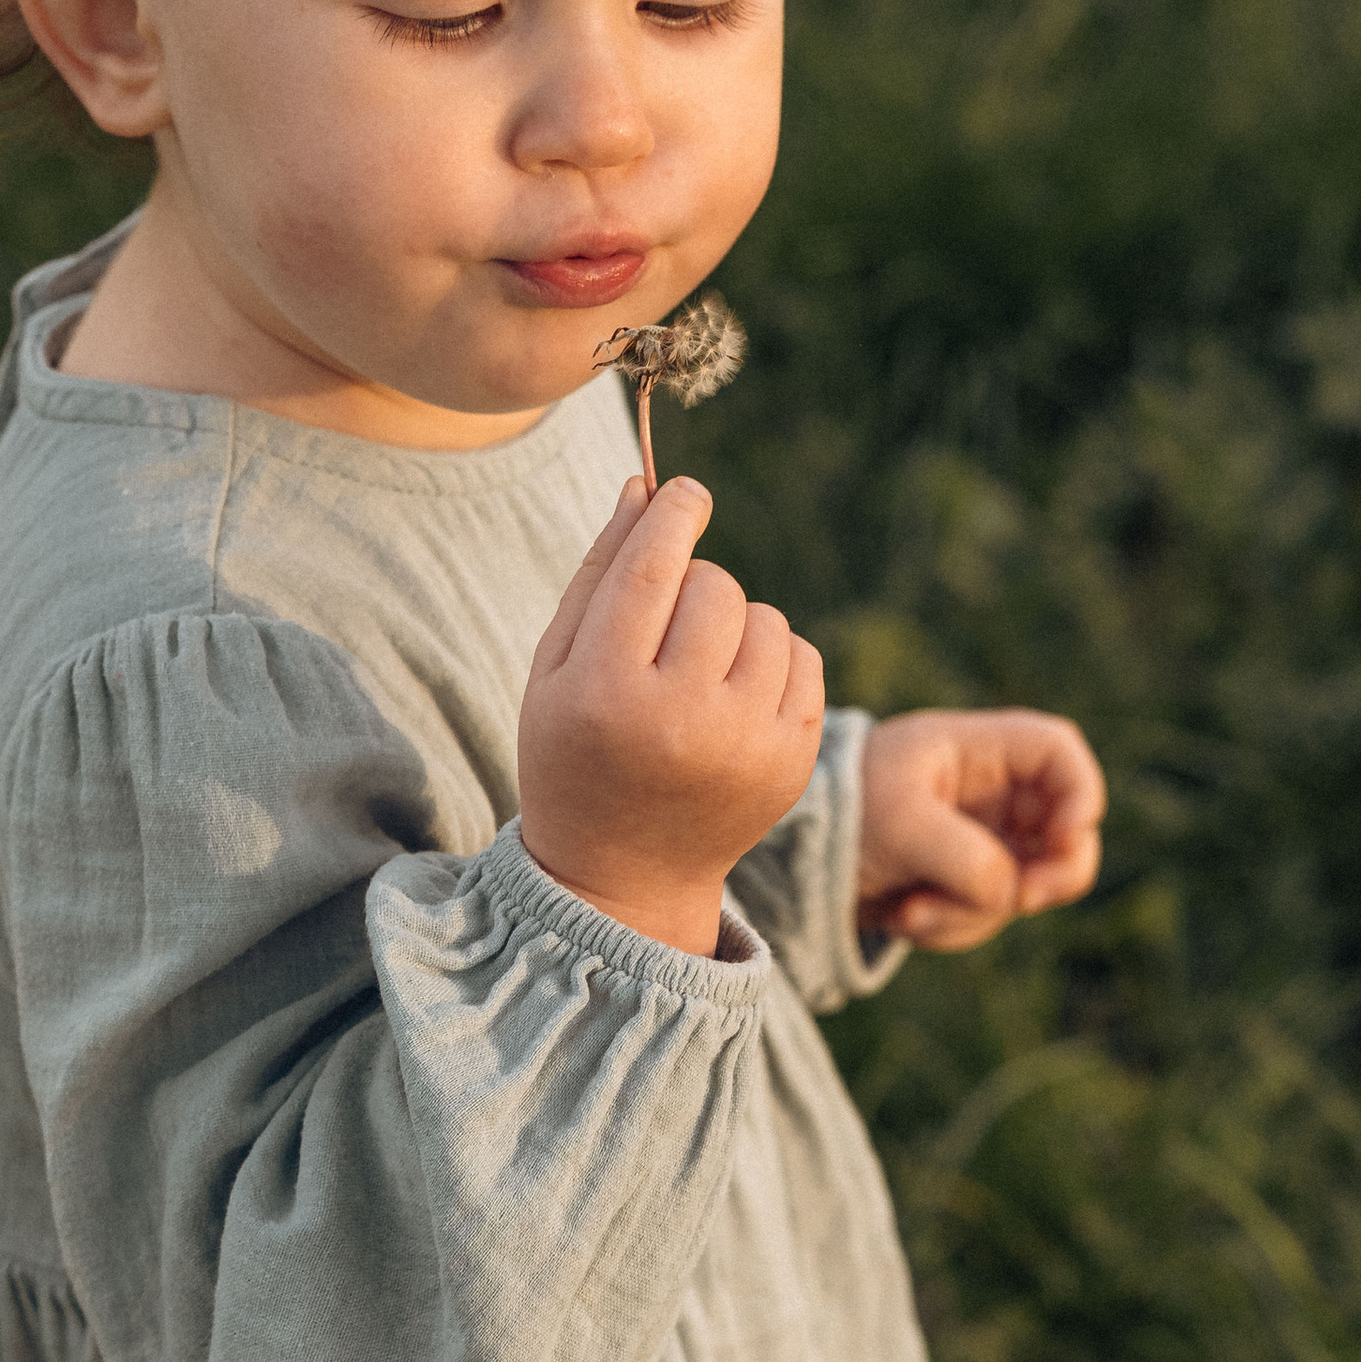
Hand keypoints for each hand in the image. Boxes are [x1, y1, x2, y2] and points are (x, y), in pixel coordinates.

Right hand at [520, 477, 827, 955]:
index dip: (674, 516)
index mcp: (607, 695)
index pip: (651, 572)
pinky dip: (775, 659)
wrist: (624, 873)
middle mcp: (681, 721)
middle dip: (695, 585)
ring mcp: (746, 745)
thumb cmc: (576, 753)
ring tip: (700, 670)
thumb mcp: (556, 670)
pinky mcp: (792, 761)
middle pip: (715, 588)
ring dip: (736, 624)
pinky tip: (736, 693)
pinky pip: (805, 658)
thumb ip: (598, 576)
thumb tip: (645, 488)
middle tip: (668, 628)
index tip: (686, 491)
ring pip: (766, 619)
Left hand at [856, 708, 1105, 951]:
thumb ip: (966, 857)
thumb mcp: (900, 825)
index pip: (1058, 751)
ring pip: (1026, 887)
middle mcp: (992, 794)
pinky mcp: (966, 885)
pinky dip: (949, 926)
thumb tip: (1012, 894)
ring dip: (972, 912)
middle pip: (1067, 829)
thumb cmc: (843, 811)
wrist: (793, 857)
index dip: (1080, 791)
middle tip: (1026, 899)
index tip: (1066, 836)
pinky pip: (988, 916)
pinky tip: (902, 914)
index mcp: (979, 751)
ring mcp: (985, 841)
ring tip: (910, 908)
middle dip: (1054, 874)